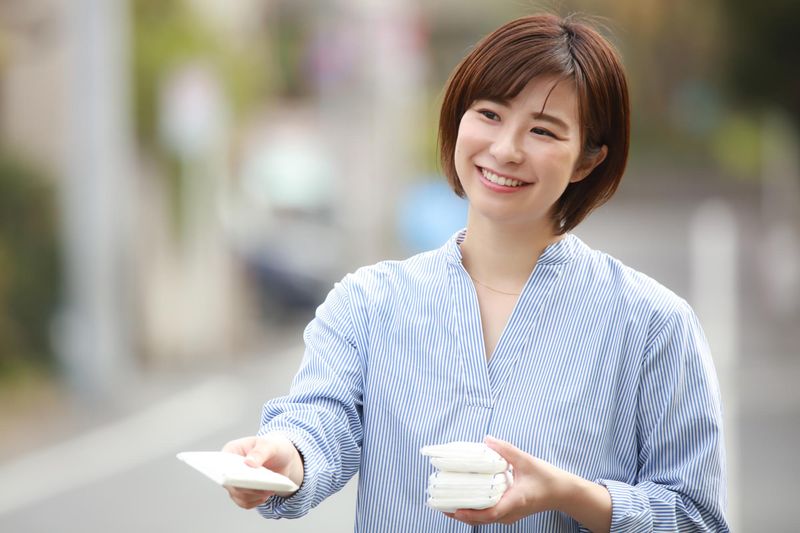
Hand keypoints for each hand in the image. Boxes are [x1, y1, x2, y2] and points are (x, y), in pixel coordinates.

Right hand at [221, 434, 304, 508]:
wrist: (282, 459)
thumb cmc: (272, 448)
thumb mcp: (269, 445)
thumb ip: (260, 452)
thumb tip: (248, 463)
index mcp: (230, 451)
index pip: (222, 464)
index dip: (226, 473)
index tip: (234, 478)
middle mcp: (228, 469)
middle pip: (231, 483)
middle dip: (247, 487)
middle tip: (263, 488)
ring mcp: (234, 483)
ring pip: (238, 495)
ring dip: (254, 495)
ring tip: (270, 490)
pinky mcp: (242, 493)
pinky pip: (245, 502)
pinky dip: (256, 501)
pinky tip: (267, 495)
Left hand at [445, 435, 565, 525]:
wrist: (563, 492)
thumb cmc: (547, 478)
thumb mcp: (526, 460)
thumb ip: (506, 450)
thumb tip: (486, 439)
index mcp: (515, 501)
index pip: (490, 513)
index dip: (471, 514)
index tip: (455, 510)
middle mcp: (510, 512)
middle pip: (481, 518)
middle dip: (460, 513)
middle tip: (440, 503)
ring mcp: (509, 514)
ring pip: (483, 517)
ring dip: (465, 511)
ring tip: (446, 502)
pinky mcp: (509, 511)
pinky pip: (488, 513)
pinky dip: (475, 508)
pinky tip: (464, 498)